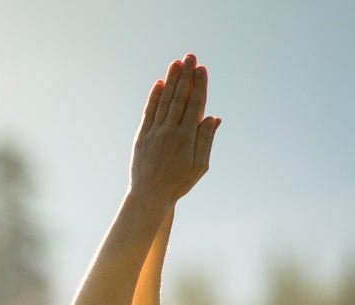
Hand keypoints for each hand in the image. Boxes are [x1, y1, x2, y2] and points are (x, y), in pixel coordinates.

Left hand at [130, 53, 219, 205]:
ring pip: (164, 101)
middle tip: (190, 57)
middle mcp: (169, 132)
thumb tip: (213, 117)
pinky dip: (154, 98)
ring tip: (176, 64)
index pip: (195, 105)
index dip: (199, 85)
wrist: (149, 197)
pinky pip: (149, 113)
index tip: (202, 69)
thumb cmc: (177, 184)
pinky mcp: (142, 137)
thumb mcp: (199, 166)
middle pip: (179, 98)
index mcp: (186, 138)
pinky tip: (159, 85)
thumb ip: (206, 140)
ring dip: (171, 81)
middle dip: (186, 76)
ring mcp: (154, 133)